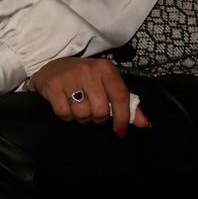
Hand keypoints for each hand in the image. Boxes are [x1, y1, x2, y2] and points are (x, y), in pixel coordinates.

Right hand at [30, 57, 149, 134]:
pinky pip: (65, 114)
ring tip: (79, 109)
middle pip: (101, 110)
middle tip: (94, 113)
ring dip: (83, 119)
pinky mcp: (52, 85)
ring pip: (83, 114)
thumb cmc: (85, 79)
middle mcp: (88, 70)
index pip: (120, 96)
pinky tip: (66, 107)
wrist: (52, 67)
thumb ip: (127, 104)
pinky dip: (67, 117)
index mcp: (105, 68)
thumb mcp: (107, 85)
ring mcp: (69, 77)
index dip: (122, 117)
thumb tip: (145, 124)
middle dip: (98, 119)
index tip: (120, 130)